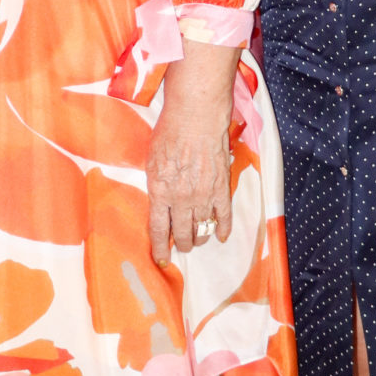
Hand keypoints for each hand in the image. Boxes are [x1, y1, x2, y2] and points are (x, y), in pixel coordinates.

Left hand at [147, 40, 236, 260]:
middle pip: (182, 234)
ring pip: (203, 229)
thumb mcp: (151, 160)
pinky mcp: (222, 188)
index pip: (159, 230)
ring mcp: (204, 196)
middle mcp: (181, 199)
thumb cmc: (169, 132)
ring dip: (200, 238)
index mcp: (160, 193)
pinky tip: (222, 236)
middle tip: (182, 246)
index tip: (162, 259)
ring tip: (198, 240)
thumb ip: (155, 185)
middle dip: (182, 244)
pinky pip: (224, 217)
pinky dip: (224, 229)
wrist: (196, 115)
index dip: (160, 248)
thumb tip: (158, 203)